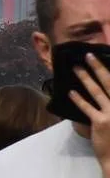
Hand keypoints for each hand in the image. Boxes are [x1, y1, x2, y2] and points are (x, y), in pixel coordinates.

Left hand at [69, 52, 109, 171]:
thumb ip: (108, 103)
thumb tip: (102, 91)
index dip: (108, 71)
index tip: (103, 57)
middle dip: (98, 67)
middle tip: (88, 55)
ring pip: (97, 92)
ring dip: (85, 78)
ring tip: (76, 68)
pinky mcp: (101, 123)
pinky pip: (88, 107)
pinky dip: (79, 99)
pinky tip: (71, 92)